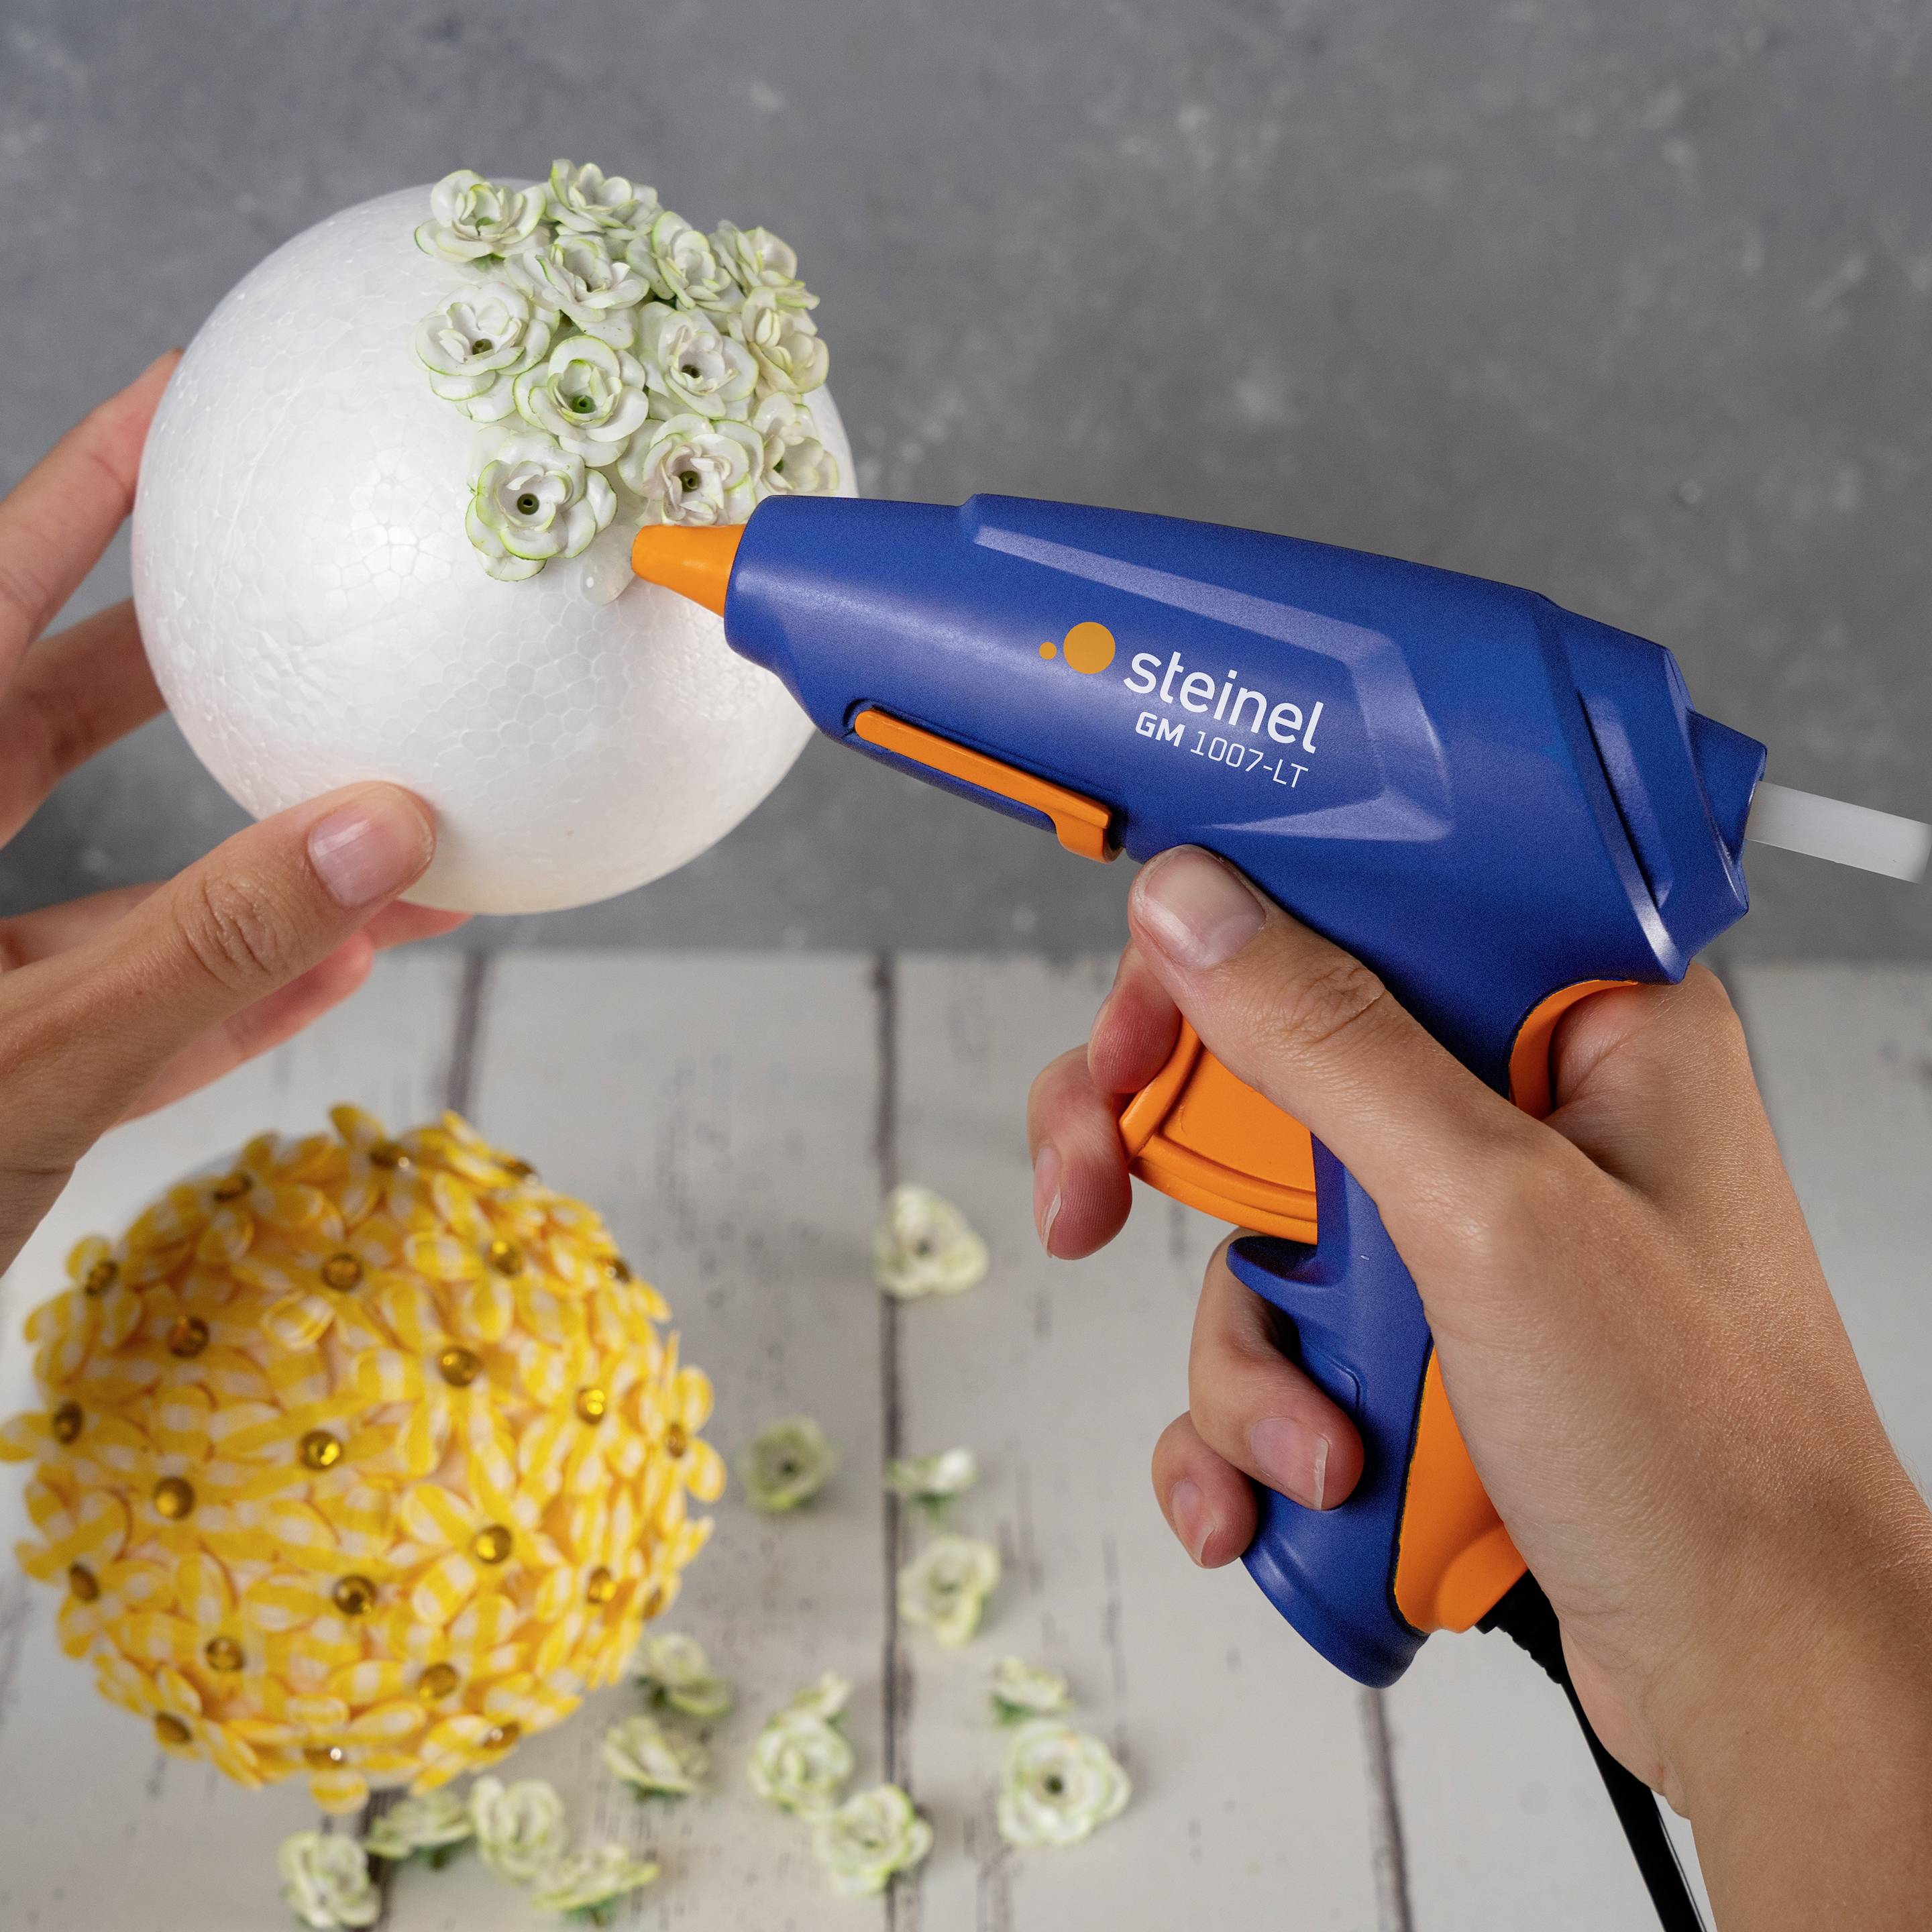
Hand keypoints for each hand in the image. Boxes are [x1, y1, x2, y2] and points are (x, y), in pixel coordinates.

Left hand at [0, 356, 466, 1276]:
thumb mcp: (30, 1066)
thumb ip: (208, 948)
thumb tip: (381, 826)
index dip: (79, 494)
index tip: (179, 404)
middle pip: (40, 722)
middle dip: (181, 663)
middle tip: (296, 597)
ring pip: (108, 885)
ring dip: (249, 860)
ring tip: (390, 819)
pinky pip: (115, 1006)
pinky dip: (224, 987)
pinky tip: (344, 962)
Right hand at [1029, 845, 1931, 1927]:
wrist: (1755, 1676)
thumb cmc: (1707, 1450)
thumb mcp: (1491, 1212)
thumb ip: (1329, 1041)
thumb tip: (1196, 909)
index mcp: (1578, 1020)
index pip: (1361, 903)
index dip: (1224, 943)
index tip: (1137, 1017)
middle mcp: (1517, 1108)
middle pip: (1269, 1064)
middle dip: (1166, 1159)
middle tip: (1091, 1196)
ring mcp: (1466, 1230)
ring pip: (1253, 1226)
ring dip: (1243, 1353)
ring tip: (1313, 1447)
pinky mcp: (1428, 1334)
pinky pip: (1279, 1336)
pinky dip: (1255, 1421)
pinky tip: (1284, 1492)